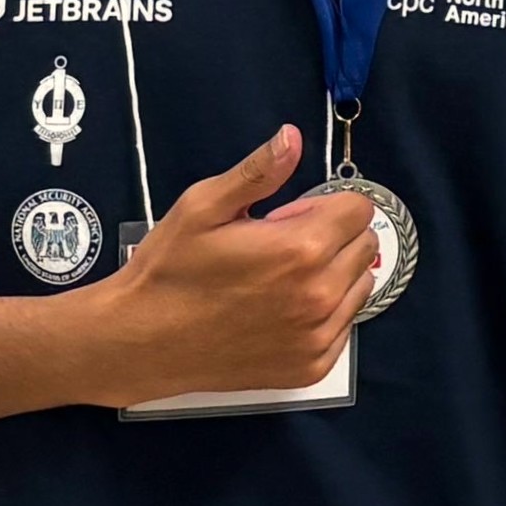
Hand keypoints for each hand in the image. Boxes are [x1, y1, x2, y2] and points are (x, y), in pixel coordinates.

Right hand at [97, 128, 379, 404]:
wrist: (141, 343)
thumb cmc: (169, 271)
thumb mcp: (202, 207)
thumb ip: (257, 172)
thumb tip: (293, 137)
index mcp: (300, 249)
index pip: (360, 210)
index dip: (324, 205)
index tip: (287, 217)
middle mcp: (320, 295)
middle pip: (364, 245)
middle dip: (332, 236)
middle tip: (280, 247)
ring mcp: (318, 336)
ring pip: (360, 286)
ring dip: (333, 275)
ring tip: (282, 280)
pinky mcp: (312, 367)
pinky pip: (344, 327)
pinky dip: (324, 314)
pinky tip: (282, 312)